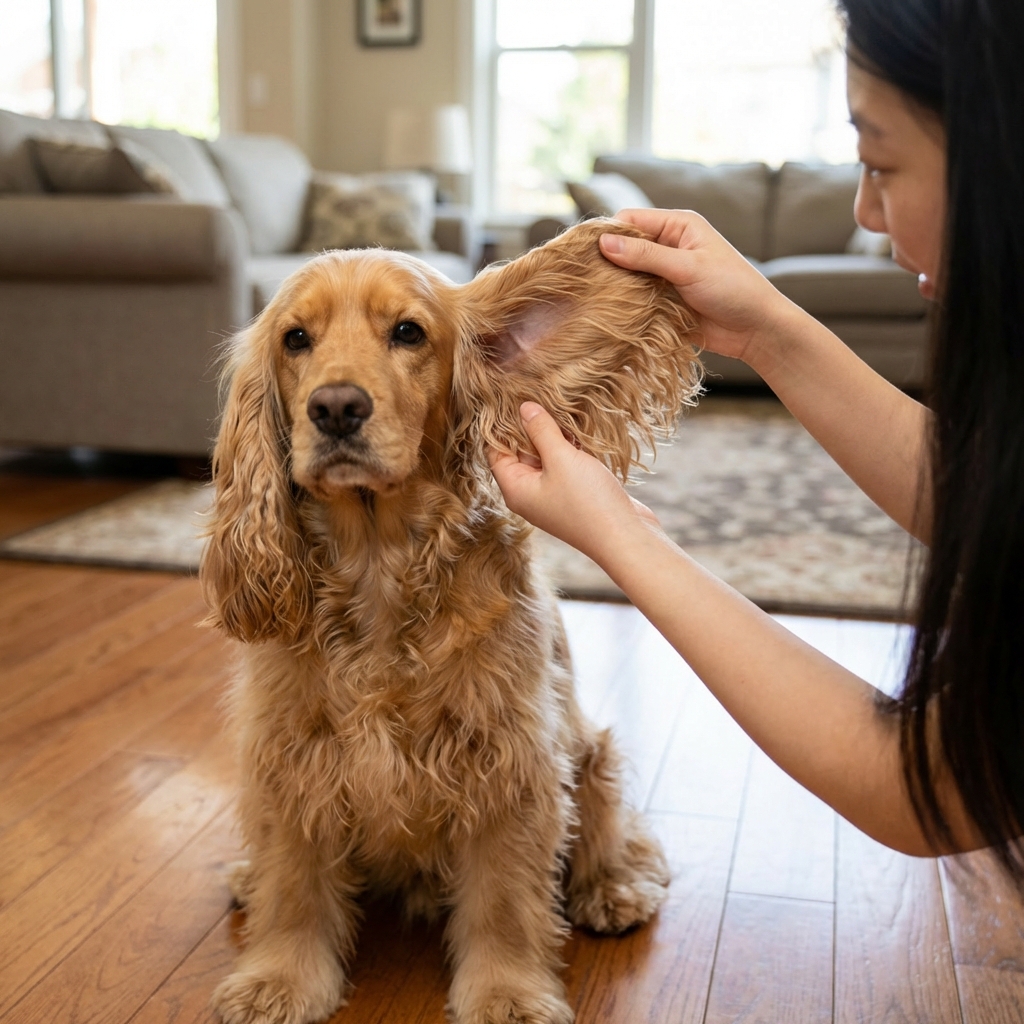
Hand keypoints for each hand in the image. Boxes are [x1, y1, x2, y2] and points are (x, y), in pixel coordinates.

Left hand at [487, 402, 660, 564]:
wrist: (625, 536)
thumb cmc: (588, 501)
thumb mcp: (561, 459)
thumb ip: (541, 431)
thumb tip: (523, 408)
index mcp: (515, 489)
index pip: (495, 452)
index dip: (499, 426)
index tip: (508, 398)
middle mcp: (529, 493)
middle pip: (519, 452)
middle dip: (529, 426)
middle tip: (538, 395)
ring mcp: (552, 494)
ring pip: (545, 456)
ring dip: (552, 435)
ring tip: (559, 405)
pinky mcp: (574, 493)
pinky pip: (564, 464)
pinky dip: (569, 448)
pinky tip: (578, 428)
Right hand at [600, 209, 795, 367]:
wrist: (756, 329)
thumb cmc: (732, 289)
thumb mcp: (688, 267)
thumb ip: (646, 255)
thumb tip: (603, 242)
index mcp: (678, 226)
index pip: (630, 220)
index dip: (607, 234)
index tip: (585, 254)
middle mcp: (669, 246)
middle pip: (625, 246)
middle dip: (607, 261)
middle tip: (585, 279)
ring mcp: (664, 274)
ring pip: (627, 274)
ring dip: (614, 284)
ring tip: (593, 297)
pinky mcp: (662, 300)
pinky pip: (635, 297)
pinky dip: (623, 302)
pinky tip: (609, 311)